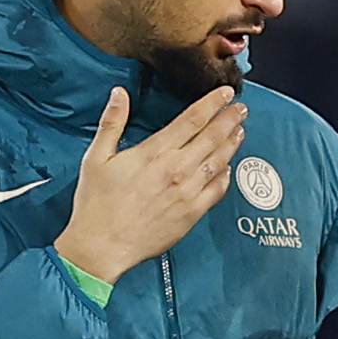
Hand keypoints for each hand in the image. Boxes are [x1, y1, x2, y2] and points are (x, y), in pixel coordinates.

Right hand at [54, 84, 245, 286]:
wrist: (102, 245)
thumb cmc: (96, 205)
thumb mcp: (96, 157)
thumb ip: (112, 122)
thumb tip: (120, 94)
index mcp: (155, 152)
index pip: (193, 119)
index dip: (213, 103)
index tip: (225, 93)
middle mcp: (176, 169)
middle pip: (213, 136)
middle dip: (230, 118)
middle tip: (241, 108)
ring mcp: (188, 192)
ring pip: (219, 161)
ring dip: (232, 143)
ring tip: (240, 131)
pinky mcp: (192, 214)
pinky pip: (217, 190)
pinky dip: (226, 176)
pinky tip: (228, 168)